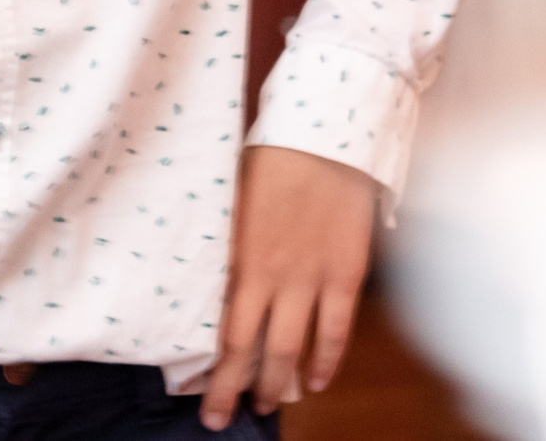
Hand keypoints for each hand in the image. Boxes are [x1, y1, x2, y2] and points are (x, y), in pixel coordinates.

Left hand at [198, 146, 378, 430]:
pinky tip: (315, 382)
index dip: (214, 373)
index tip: (199, 398)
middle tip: (223, 417)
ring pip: (294, 348)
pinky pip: (337, 329)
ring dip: (279, 383)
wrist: (326, 134)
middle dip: (237, 389)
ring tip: (266, 404)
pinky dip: (327, 360)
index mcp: (240, 258)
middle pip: (255, 351)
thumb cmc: (270, 158)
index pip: (224, 334)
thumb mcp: (232, 202)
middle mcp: (274, 277)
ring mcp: (313, 278)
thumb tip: (212, 280)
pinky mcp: (346, 273)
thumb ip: (225, 245)